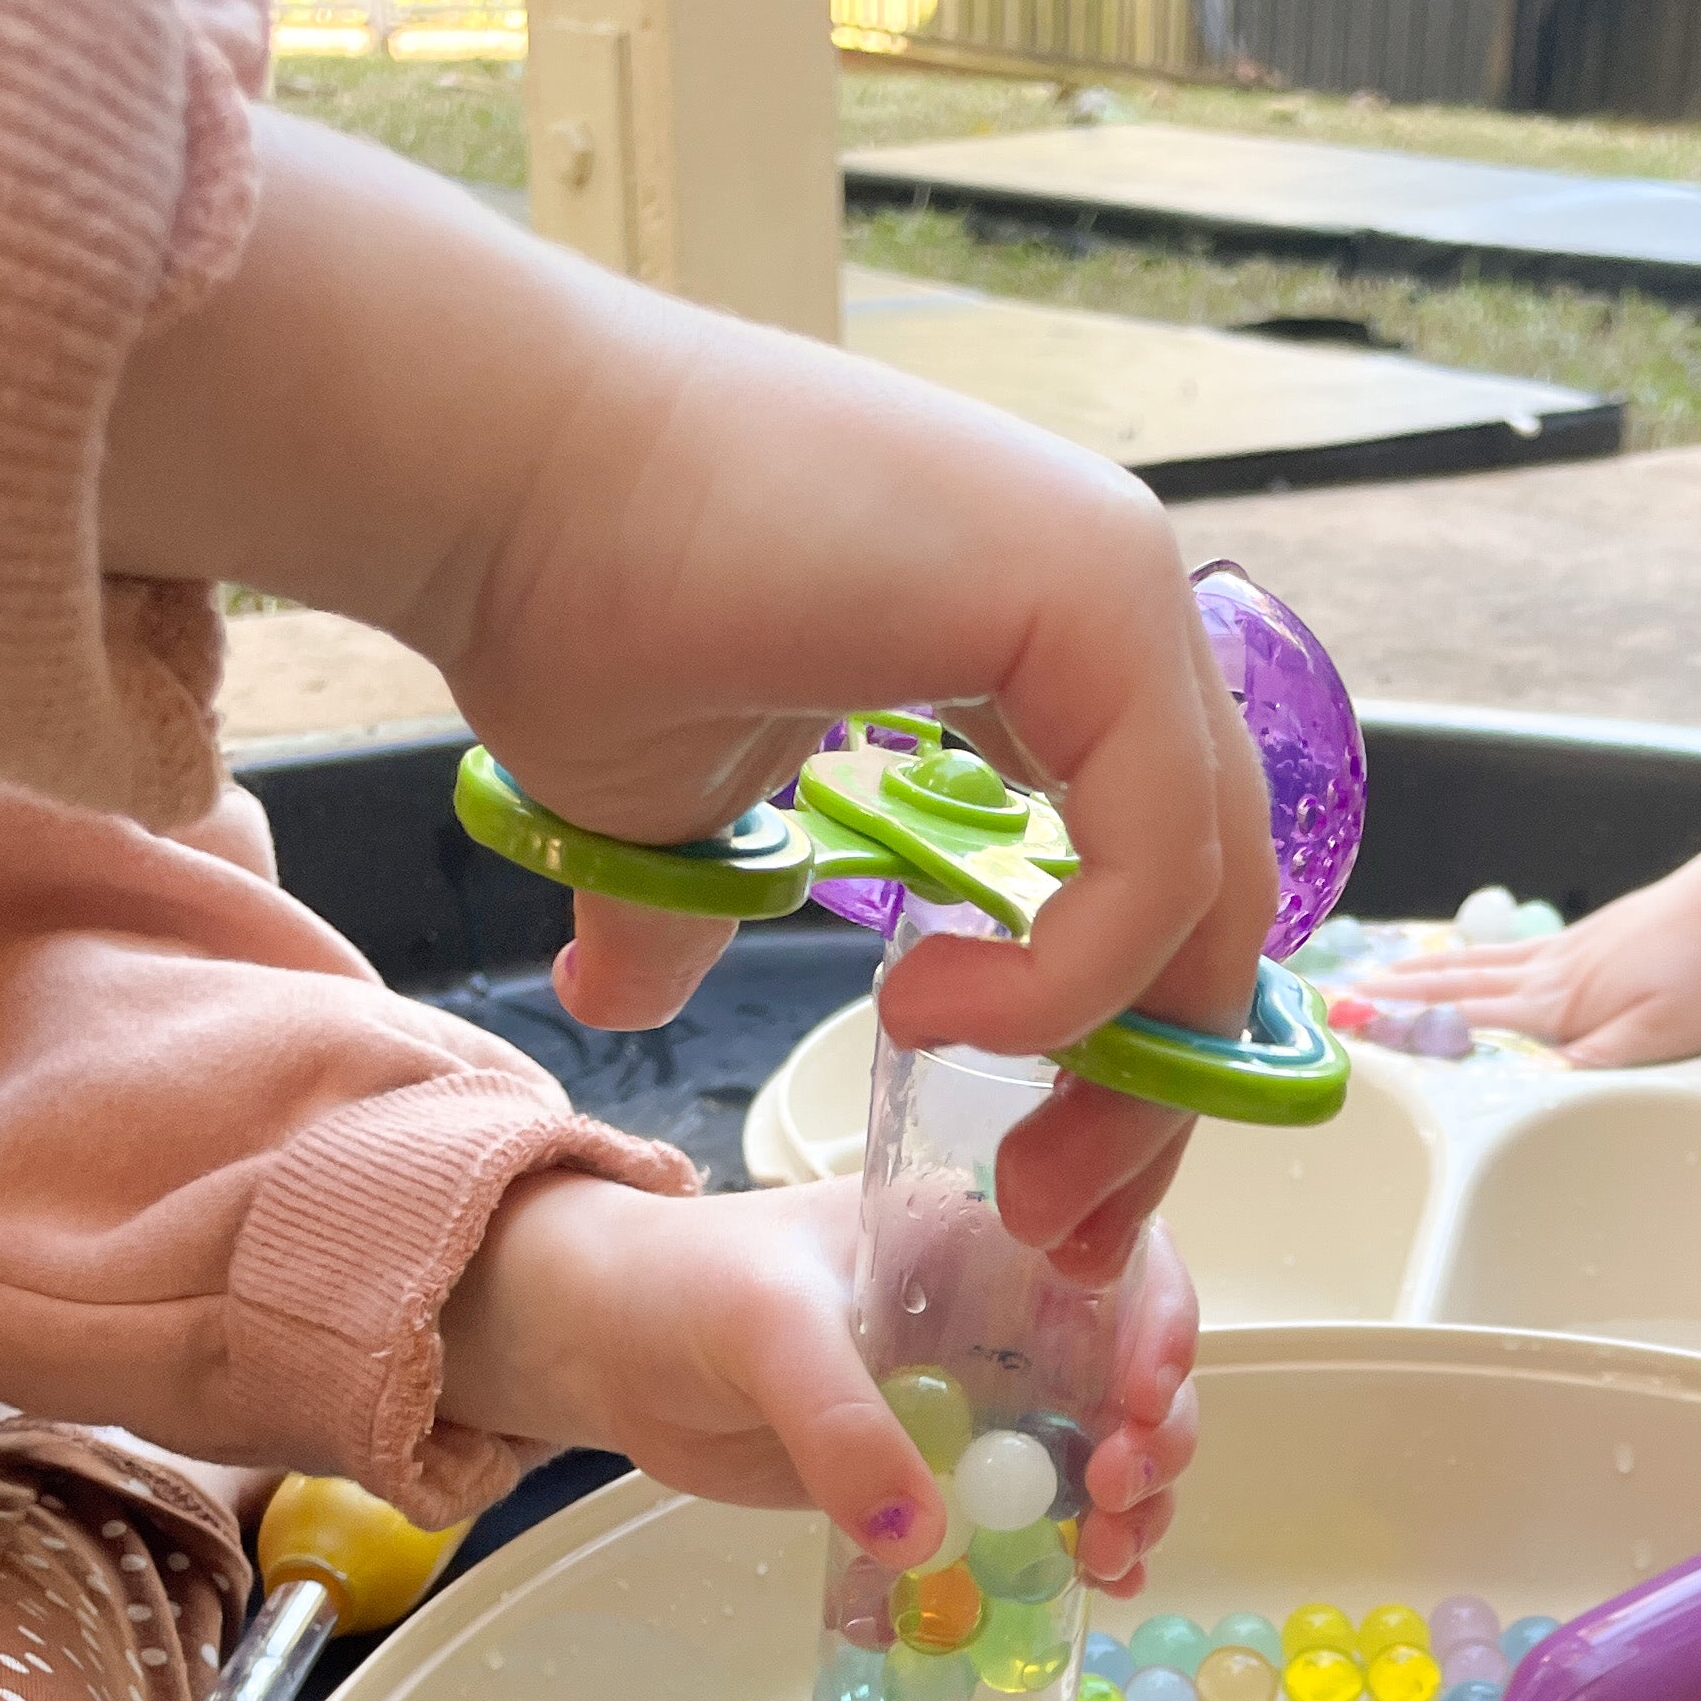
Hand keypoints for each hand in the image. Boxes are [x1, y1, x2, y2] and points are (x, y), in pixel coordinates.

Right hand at [102, 119, 1279, 1256]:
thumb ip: (709, 908)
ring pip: (1210, 897)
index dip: (1132, 1059)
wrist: (485, 473)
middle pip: (1215, 905)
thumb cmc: (560, 605)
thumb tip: (622, 991)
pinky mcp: (1093, 593)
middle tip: (1061, 1227)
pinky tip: (930, 1015)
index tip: (1052, 1192)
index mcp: (1044, 642)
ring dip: (1123, 1075)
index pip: (1164, 881)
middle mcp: (1109, 603)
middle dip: (1154, 1099)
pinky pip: (1153, 857)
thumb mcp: (672, 818)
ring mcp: (1116, 585)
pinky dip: (1069, 983)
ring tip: (1002, 1155)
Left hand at [440, 1174, 1198, 1591]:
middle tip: (1115, 1498)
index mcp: (979, 1232)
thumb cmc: (681, 1288)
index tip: (1140, 1401)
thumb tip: (925, 1537)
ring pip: (1096, 1447)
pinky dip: (1072, 1550)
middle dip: (1151, 1434)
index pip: (1113, 1256)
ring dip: (1127, 1504)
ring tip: (1109, 1558)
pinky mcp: (943, 1469)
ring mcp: (979, 1395)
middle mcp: (1000, 1310)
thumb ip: (839, 1424)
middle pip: (1126, 1365)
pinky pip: (1032, 1512)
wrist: (601, 1346)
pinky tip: (1092, 1588)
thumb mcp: (764, 1330)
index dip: (1155, 1324)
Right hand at [1352, 869, 1700, 1069]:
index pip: (1464, 1019)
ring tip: (1385, 973)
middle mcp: (1553, 971)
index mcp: (1559, 1005)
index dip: (1405, 1025)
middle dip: (1398, 993)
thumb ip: (1589, 1067)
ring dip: (1427, 971)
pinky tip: (1475, 958)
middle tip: (1344, 996)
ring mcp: (1572, 948)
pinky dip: (1477, 955)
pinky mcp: (1596, 935)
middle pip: (1459, 985)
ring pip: (1482, 963)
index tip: (1351, 1025)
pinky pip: (1516, 951)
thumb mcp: (1658, 1040)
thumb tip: (1525, 1091)